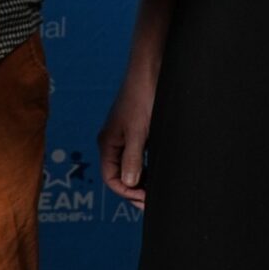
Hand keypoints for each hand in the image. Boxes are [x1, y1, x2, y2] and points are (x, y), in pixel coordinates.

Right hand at [99, 72, 154, 206]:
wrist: (151, 68)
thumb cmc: (143, 95)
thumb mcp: (139, 131)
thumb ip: (133, 158)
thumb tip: (128, 184)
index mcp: (108, 142)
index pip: (111, 178)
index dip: (127, 193)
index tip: (147, 199)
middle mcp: (114, 141)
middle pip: (120, 175)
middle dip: (134, 190)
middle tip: (153, 201)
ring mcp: (126, 136)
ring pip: (130, 166)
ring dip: (142, 180)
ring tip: (157, 190)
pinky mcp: (138, 130)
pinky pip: (139, 155)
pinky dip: (148, 167)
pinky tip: (160, 170)